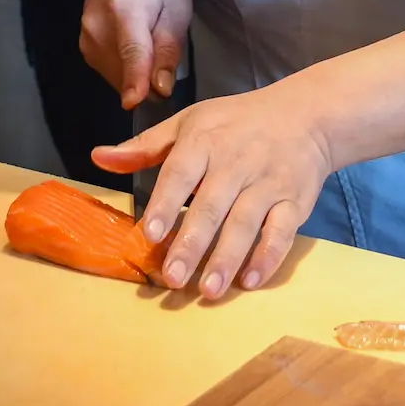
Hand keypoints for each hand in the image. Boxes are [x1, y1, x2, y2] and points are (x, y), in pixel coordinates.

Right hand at [79, 0, 192, 112]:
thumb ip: (169, 48)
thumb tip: (161, 88)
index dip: (135, 79)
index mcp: (126, 9)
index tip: (135, 102)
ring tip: (148, 44)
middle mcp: (98, 27)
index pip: (131, 50)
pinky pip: (111, 75)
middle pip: (124, 72)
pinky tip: (133, 49)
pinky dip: (126, 72)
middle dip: (149, 81)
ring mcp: (86, 39)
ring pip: (118, 79)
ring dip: (137, 76)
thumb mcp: (176, 7)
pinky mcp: (84, 49)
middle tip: (164, 55)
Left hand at [91, 80, 331, 296]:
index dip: (165, 203)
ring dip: (227, 258)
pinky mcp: (295, 200)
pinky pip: (282, 231)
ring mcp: (268, 181)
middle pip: (212, 205)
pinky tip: (250, 281)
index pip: (181, 172)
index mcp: (205, 140)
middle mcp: (237, 161)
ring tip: (207, 290)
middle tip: (172, 278)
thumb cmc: (236, 123)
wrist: (305, 115)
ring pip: (246, 222)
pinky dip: (268, 256)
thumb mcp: (189, 122)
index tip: (149, 235)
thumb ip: (145, 147)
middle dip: (192, 243)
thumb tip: (98, 157)